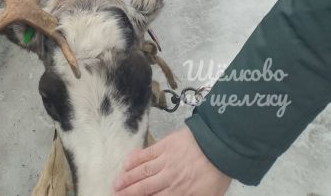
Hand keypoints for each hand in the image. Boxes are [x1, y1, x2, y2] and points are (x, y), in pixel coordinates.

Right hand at [113, 126, 230, 195]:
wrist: (220, 145)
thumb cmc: (216, 173)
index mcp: (180, 194)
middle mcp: (169, 179)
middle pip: (144, 189)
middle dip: (128, 194)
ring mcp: (165, 161)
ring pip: (142, 172)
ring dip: (127, 179)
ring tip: (116, 185)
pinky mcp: (165, 145)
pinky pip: (146, 154)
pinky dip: (134, 159)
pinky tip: (125, 164)